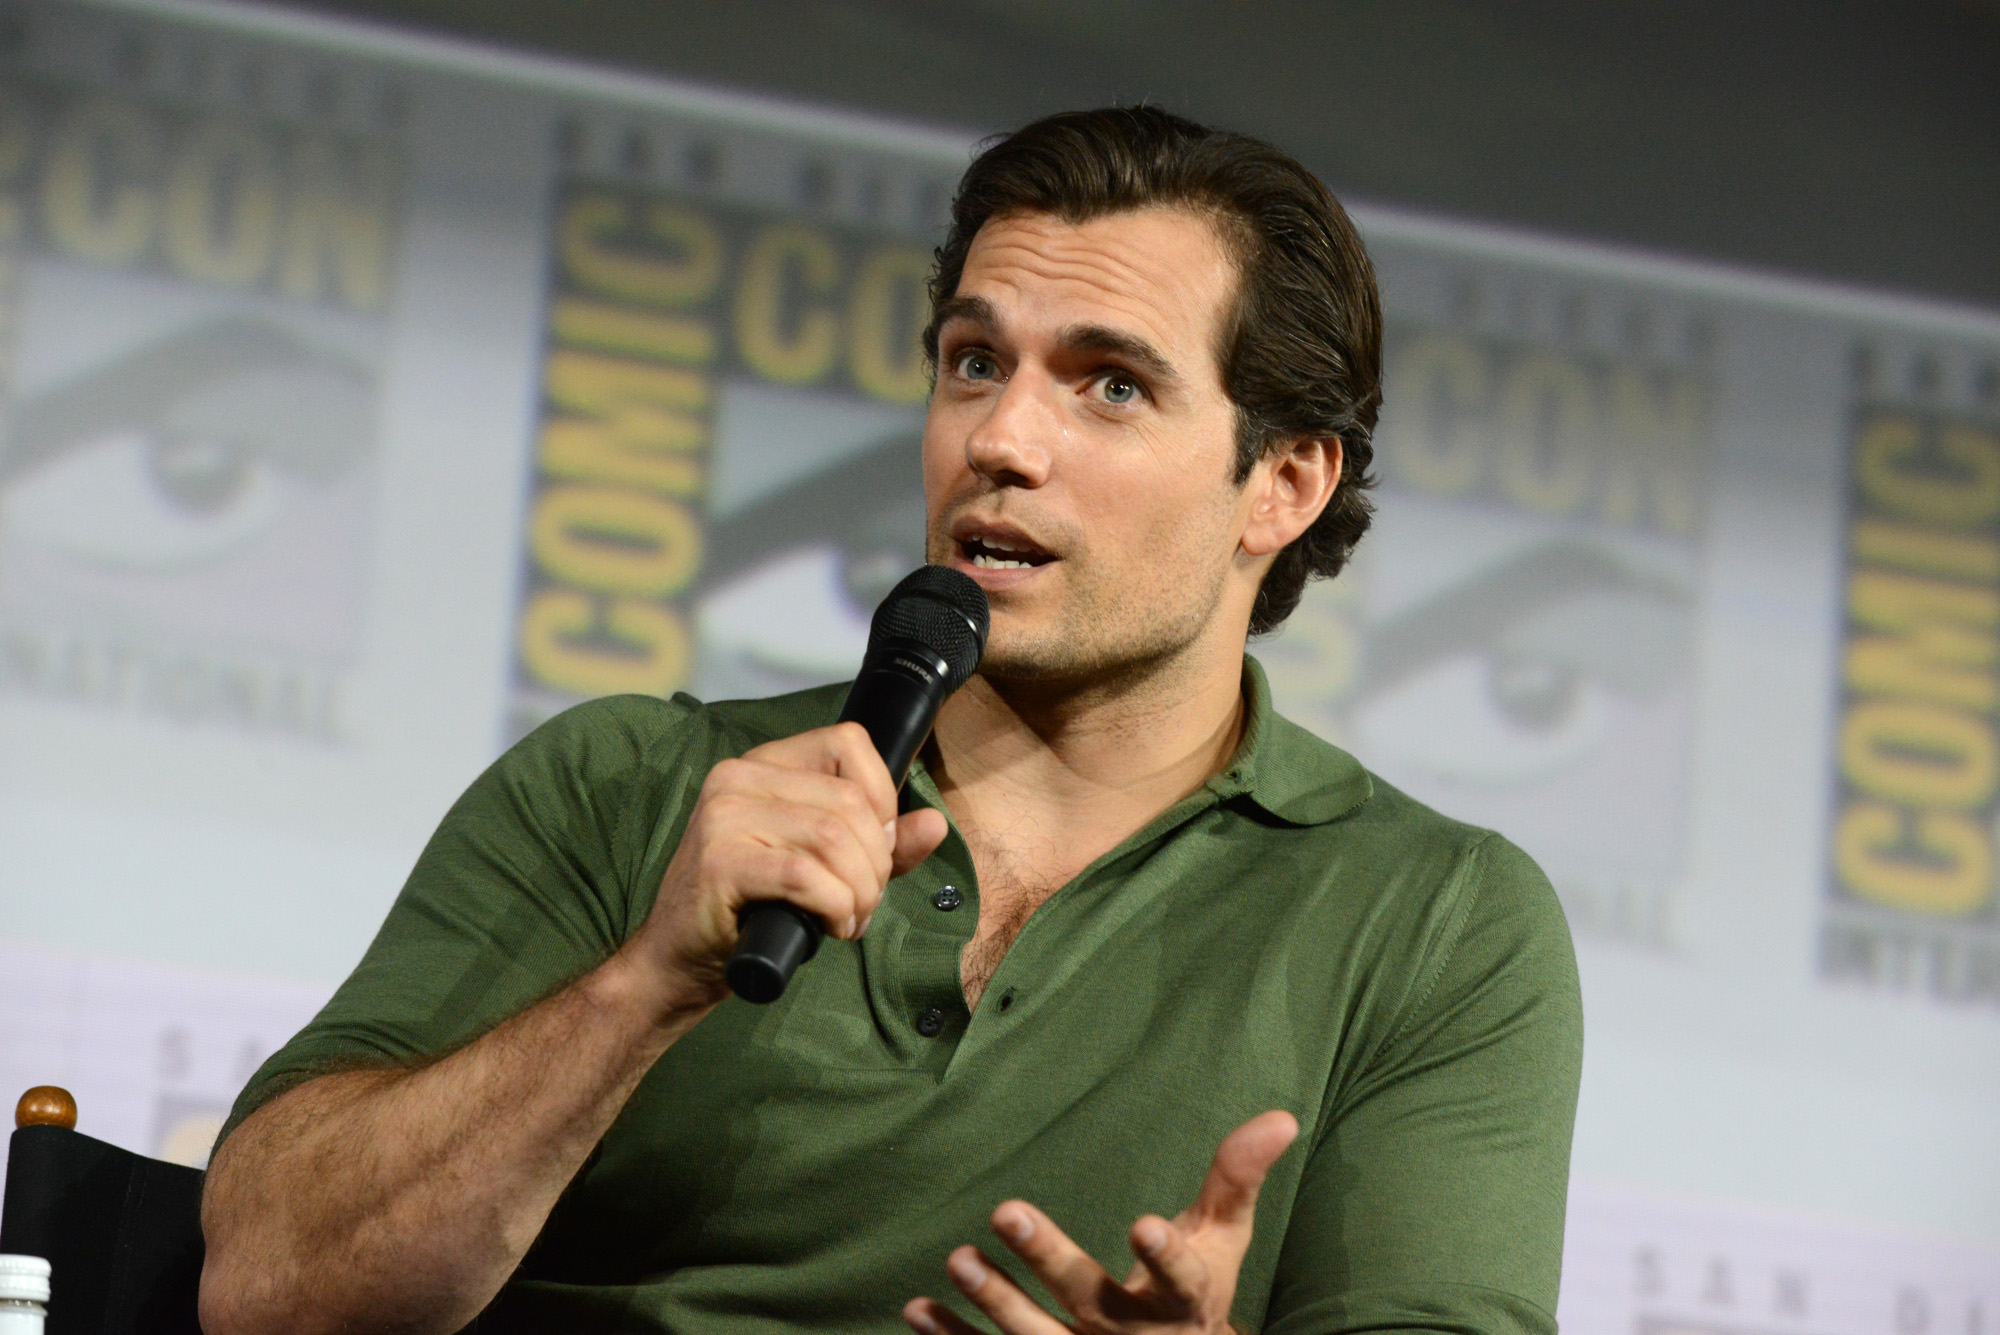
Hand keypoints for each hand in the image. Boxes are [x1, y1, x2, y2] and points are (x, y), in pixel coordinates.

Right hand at [624, 723, 949, 1006]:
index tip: (877, 849)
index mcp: (765, 763)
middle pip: (850, 802)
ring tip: (847, 917)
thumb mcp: (827, 868)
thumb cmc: (752, 909)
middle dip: (876, 862)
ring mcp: (723, 816)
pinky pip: (805, 876)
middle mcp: (738, 776)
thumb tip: (934, 823)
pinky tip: (830, 927)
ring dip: (859, 891)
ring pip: (833, 838)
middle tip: (863, 901)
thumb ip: (881, 846)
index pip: (849, 743)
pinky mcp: (719, 861)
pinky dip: (835, 906)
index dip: (883, 798)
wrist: (678, 961)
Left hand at [904, 1111, 1299, 1334]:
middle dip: (1047, 1260)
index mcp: (1180, 1302)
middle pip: (1088, 1299)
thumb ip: (1239, 1179)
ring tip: (957, 1260)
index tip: (1145, 1222)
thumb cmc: (1197, 1293)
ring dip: (994, 1302)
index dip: (1164, 1254)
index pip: (1180, 1277)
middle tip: (1005, 1209)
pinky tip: (918, 1311)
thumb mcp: (1223, 1241)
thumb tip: (1283, 1116)